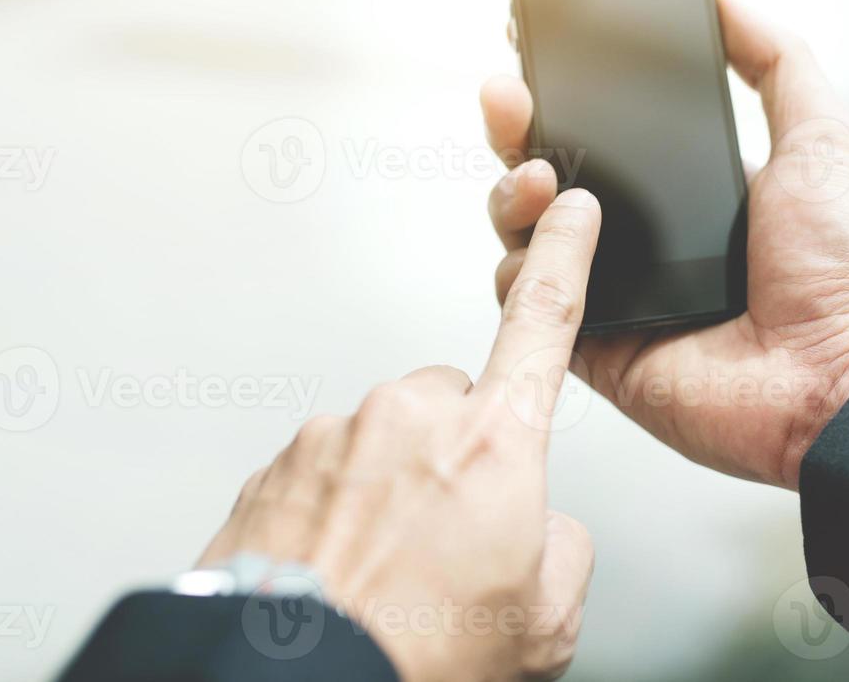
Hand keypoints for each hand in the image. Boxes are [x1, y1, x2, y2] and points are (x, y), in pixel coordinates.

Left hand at [198, 190, 602, 681]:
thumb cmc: (413, 655)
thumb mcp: (544, 621)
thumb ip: (565, 548)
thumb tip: (544, 532)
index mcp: (492, 445)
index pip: (543, 324)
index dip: (565, 258)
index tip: (570, 211)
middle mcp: (410, 420)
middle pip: (457, 403)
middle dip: (460, 451)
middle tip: (449, 538)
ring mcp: (335, 437)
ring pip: (387, 439)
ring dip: (393, 486)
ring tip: (388, 566)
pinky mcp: (278, 464)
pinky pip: (328, 469)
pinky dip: (338, 508)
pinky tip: (341, 566)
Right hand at [479, 0, 848, 489]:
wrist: (839, 377)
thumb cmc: (845, 266)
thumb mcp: (822, 133)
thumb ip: (776, 57)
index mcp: (688, 187)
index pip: (604, 125)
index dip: (564, 86)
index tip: (536, 44)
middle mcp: (643, 235)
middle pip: (547, 168)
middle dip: (516, 124)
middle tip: (509, 94)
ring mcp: (614, 291)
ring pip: (524, 229)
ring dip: (512, 188)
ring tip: (538, 171)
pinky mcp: (593, 345)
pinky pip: (530, 301)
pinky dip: (526, 265)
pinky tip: (555, 235)